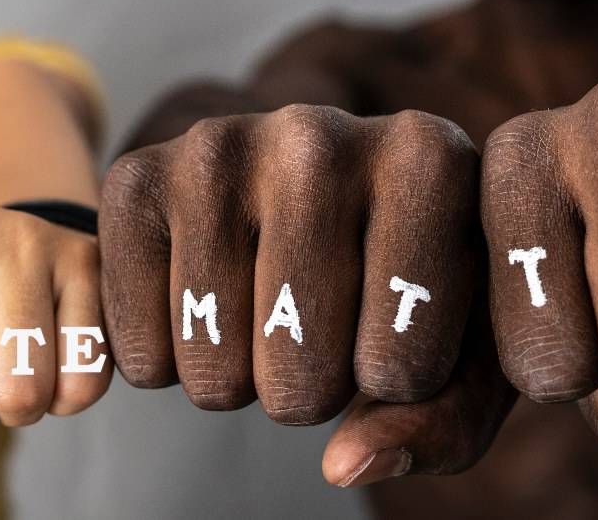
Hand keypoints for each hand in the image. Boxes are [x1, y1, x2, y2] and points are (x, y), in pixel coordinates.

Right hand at [100, 105, 511, 484]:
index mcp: (427, 159)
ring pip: (214, 369)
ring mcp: (217, 147)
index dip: (398, 382)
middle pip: (301, 374)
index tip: (401, 321)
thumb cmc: (407, 280)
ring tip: (262, 309)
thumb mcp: (462, 354)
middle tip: (319, 324)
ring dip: (237, 377)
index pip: (401, 369)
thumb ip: (440, 424)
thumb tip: (342, 463)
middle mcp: (317, 134)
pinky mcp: (136, 176)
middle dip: (312, 387)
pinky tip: (200, 303)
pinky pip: (138, 350)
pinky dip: (164, 362)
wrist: (318, 190)